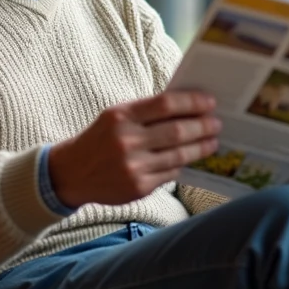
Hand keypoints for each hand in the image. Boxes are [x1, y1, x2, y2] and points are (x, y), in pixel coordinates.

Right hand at [49, 92, 220, 208]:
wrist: (71, 173)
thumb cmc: (100, 138)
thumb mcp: (116, 116)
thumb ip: (147, 111)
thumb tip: (188, 106)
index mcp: (121, 116)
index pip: (166, 104)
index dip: (193, 102)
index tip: (210, 102)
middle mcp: (126, 140)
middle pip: (178, 131)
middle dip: (203, 126)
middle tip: (217, 123)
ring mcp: (133, 166)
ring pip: (179, 155)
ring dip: (201, 147)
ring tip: (212, 141)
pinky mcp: (138, 187)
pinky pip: (171, 173)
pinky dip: (182, 164)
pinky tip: (189, 158)